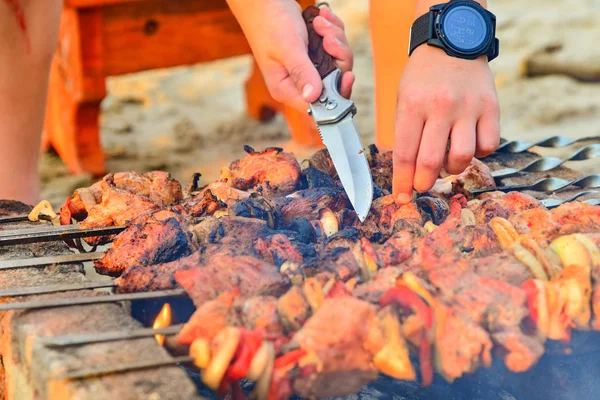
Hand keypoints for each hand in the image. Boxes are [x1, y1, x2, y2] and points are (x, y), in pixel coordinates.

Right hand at [228, 0, 353, 110]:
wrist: (264, 0)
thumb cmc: (269, 23)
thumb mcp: (288, 48)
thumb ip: (302, 72)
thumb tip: (314, 97)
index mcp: (287, 89)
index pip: (318, 105)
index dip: (337, 93)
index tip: (347, 75)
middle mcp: (299, 82)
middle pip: (334, 82)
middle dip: (337, 56)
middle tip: (327, 38)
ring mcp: (308, 67)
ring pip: (338, 62)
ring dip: (335, 39)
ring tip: (320, 23)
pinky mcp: (313, 54)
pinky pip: (334, 47)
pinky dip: (332, 30)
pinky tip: (321, 18)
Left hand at [393, 46, 499, 202]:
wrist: (452, 42)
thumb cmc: (422, 77)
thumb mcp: (403, 99)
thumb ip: (405, 133)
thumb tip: (408, 173)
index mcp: (412, 105)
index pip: (405, 154)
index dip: (402, 182)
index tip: (402, 198)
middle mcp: (441, 107)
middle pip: (431, 162)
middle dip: (423, 182)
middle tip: (421, 185)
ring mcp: (468, 107)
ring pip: (462, 157)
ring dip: (451, 168)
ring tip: (445, 161)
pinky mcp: (491, 107)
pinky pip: (488, 145)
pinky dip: (477, 152)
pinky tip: (468, 143)